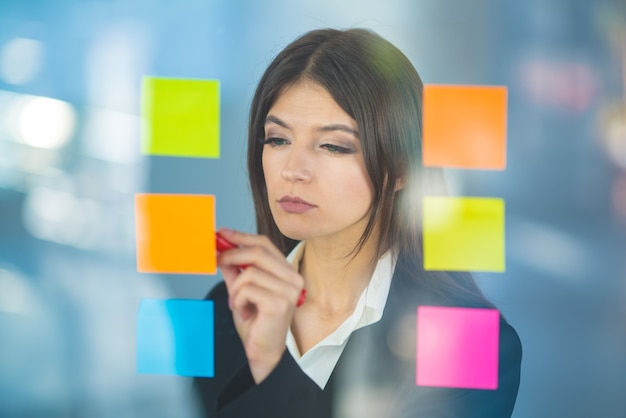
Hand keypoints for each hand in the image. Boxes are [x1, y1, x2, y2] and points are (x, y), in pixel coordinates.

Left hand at [217, 228, 303, 382]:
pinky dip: (238, 301)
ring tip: (239, 303)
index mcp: (287, 272)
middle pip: (257, 253)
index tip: (222, 234)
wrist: (263, 352)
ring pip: (248, 273)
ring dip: (235, 289)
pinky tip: (246, 312)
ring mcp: (289, 290)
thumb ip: (235, 270)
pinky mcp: (279, 303)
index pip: (265, 244)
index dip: (241, 237)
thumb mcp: (242, 290)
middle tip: (215, 260)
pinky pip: (246, 289)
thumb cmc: (257, 323)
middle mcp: (293, 279)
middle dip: (231, 254)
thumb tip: (222, 250)